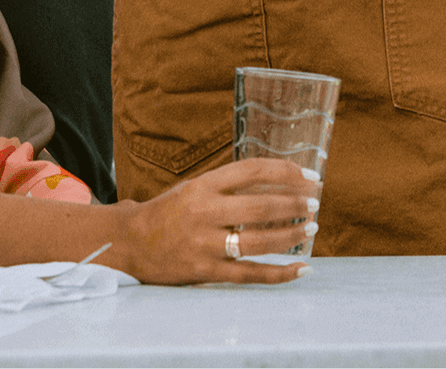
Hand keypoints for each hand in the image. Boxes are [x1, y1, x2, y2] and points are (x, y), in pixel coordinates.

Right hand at [123, 159, 320, 284]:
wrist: (130, 242)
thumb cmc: (170, 211)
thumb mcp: (196, 187)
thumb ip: (231, 185)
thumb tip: (280, 181)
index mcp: (204, 185)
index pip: (252, 170)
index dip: (285, 172)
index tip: (308, 176)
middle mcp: (204, 212)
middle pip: (259, 206)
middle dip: (293, 204)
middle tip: (315, 202)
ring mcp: (204, 244)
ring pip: (256, 241)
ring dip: (289, 235)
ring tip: (311, 228)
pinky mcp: (204, 272)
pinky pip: (248, 275)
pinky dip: (277, 273)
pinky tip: (299, 269)